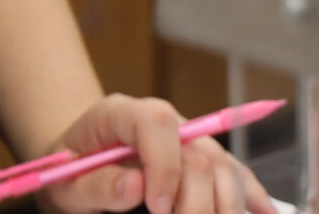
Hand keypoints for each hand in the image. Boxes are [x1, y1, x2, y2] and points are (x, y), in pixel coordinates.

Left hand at [33, 97, 276, 213]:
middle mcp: (161, 121)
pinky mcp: (204, 162)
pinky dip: (254, 198)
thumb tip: (135, 186)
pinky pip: (237, 176)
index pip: (154, 122)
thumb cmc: (69, 174)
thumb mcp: (64, 184)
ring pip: (223, 166)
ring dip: (225, 207)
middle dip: (195, 200)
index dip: (164, 166)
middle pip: (196, 151)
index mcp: (120, 113)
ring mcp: (188, 140)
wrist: (76, 166)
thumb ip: (95, 185)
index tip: (158, 208)